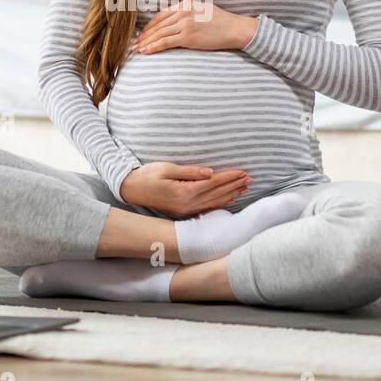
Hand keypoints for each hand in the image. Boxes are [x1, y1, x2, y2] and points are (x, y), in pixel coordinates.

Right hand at [119, 162, 252, 217]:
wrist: (131, 189)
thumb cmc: (147, 175)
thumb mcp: (167, 168)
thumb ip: (190, 171)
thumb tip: (210, 172)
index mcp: (184, 192)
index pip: (213, 183)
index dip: (229, 177)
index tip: (243, 171)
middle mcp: (187, 204)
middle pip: (217, 193)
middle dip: (234, 185)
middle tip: (250, 178)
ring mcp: (186, 210)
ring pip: (214, 202)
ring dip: (230, 194)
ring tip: (244, 187)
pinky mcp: (183, 212)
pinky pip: (207, 208)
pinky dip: (220, 203)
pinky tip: (229, 199)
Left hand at [130, 0, 256, 53]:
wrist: (235, 29)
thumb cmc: (222, 22)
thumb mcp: (203, 10)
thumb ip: (188, 13)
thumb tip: (175, 21)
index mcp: (185, 4)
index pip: (161, 15)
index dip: (149, 26)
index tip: (142, 34)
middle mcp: (183, 12)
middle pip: (157, 25)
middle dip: (144, 35)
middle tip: (134, 43)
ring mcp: (185, 24)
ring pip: (159, 34)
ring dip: (146, 42)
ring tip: (137, 49)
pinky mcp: (188, 37)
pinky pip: (165, 42)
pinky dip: (153, 47)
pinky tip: (146, 51)